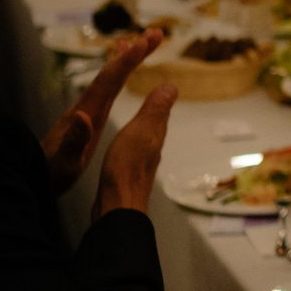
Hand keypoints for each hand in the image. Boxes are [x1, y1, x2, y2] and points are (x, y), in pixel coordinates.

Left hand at [43, 28, 165, 195]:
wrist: (33, 175)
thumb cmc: (52, 173)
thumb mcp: (65, 162)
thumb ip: (74, 140)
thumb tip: (83, 116)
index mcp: (87, 113)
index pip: (109, 81)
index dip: (127, 60)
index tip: (144, 42)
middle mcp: (87, 106)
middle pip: (112, 73)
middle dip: (134, 52)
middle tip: (156, 34)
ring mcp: (87, 109)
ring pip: (110, 78)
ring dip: (127, 58)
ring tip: (144, 42)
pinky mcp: (87, 115)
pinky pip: (106, 88)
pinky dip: (116, 73)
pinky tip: (121, 69)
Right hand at [94, 82, 178, 219]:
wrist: (118, 205)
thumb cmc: (127, 167)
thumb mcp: (140, 130)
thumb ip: (154, 109)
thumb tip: (172, 87)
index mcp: (155, 134)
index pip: (162, 112)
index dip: (162, 98)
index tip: (164, 85)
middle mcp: (152, 148)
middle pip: (156, 126)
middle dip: (155, 112)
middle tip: (155, 98)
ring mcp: (142, 162)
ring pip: (146, 139)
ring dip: (145, 127)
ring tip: (143, 118)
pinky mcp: (129, 173)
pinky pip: (134, 152)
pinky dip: (133, 143)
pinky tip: (127, 146)